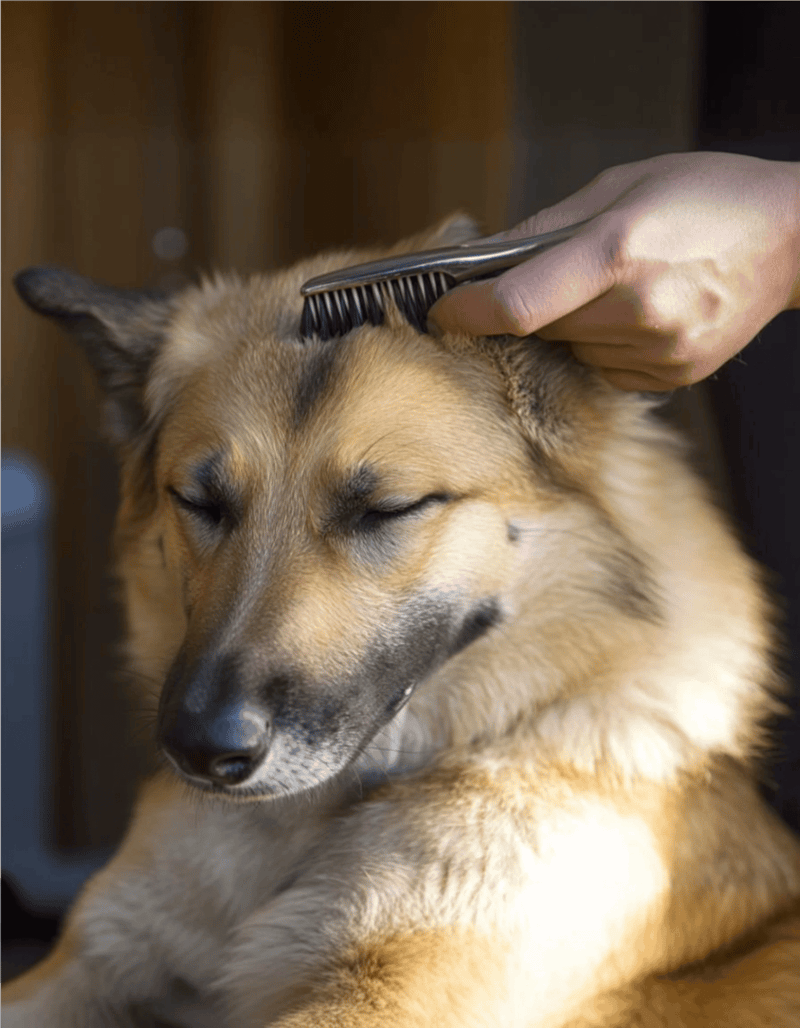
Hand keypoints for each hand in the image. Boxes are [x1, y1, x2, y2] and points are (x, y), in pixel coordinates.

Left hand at [428, 153, 799, 389]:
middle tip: (546, 280)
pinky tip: (639, 313)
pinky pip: (606, 368)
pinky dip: (605, 345)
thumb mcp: (624, 185)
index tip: (443, 311)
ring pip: (572, 352)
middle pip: (539, 329)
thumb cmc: (709, 198)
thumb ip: (549, 228)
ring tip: (613, 288)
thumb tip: (486, 260)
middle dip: (526, 309)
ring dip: (571, 327)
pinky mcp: (671, 375)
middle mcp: (635, 310)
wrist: (794, 239)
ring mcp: (657, 350)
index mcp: (616, 252)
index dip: (466, 312)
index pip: (514, 303)